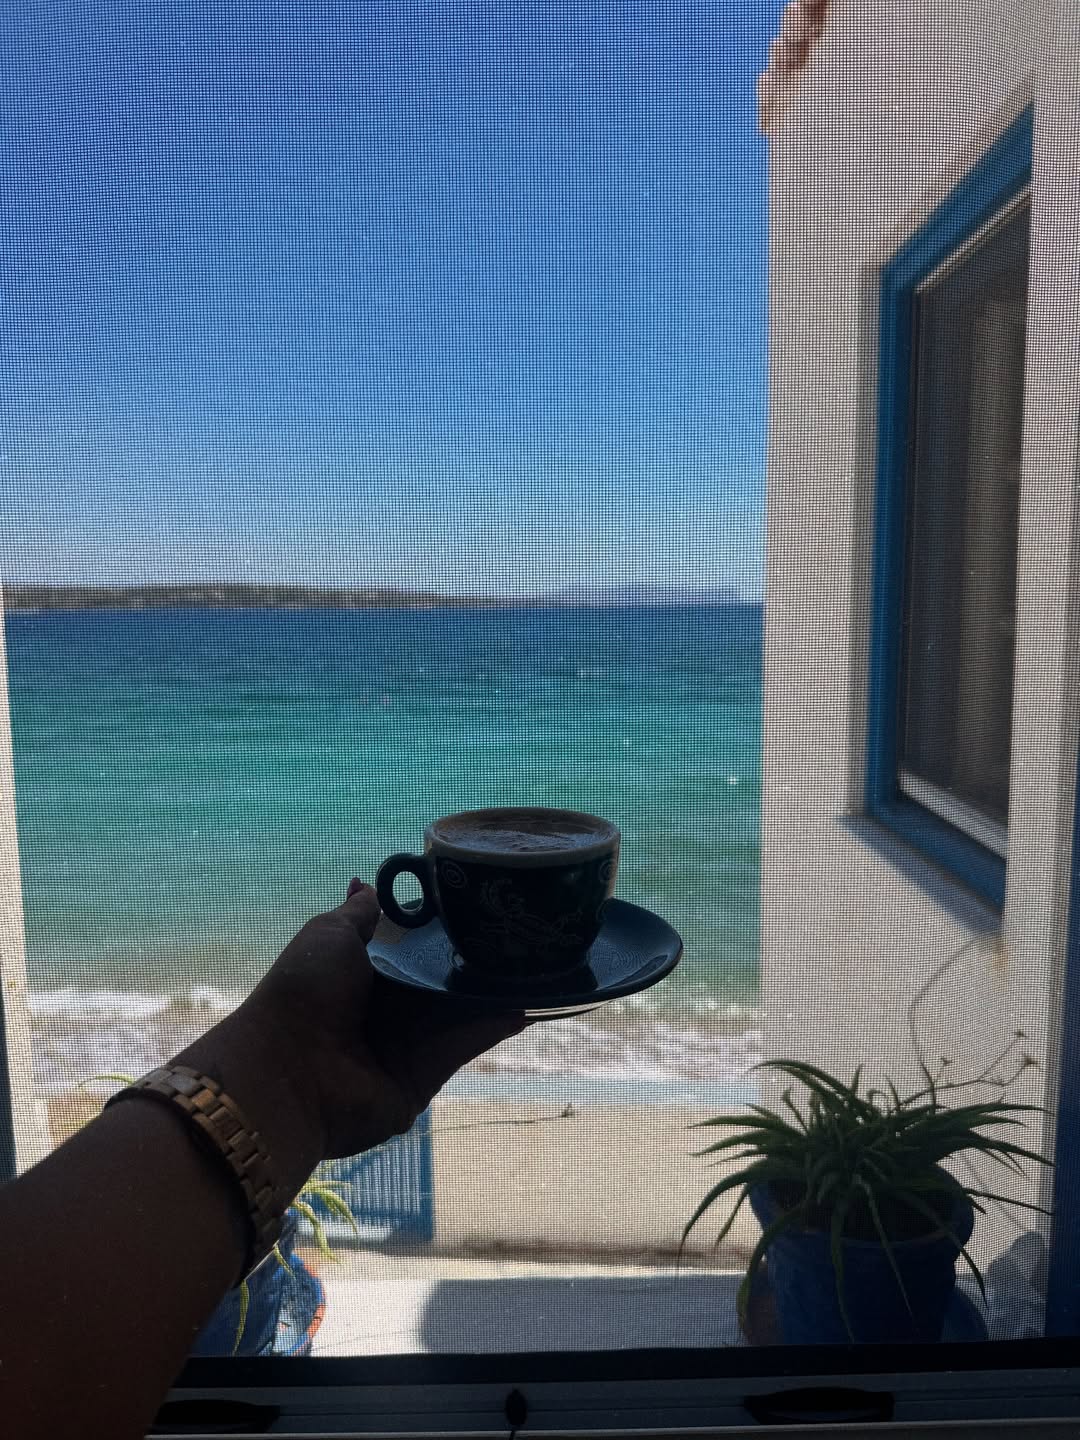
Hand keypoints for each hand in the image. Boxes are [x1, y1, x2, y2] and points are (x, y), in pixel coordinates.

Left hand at [230, 880, 525, 1160]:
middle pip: (442, 977)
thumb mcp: (330, 935)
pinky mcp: (426, 1075)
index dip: (444, 926)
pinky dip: (494, 1025)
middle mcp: (389, 1007)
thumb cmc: (304, 991)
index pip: (413, 945)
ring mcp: (409, 1043)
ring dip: (494, 990)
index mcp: (364, 972)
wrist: (289, 1069)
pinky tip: (527, 1004)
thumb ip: (359, 913)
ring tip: (537, 962)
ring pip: (461, 1010)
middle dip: (476, 956)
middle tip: (520, 928)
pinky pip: (465, 1044)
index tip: (482, 900)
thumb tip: (365, 882)